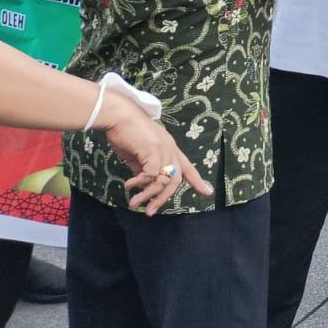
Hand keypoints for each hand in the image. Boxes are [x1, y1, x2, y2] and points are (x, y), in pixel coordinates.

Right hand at [105, 101, 212, 216]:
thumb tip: (143, 183)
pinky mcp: (153, 150)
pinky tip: (129, 185)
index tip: (208, 192)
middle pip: (176, 180)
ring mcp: (164, 149)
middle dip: (164, 198)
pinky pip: (151, 175)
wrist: (119, 116)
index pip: (187, 167)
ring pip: (164, 180)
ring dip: (148, 195)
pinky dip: (140, 183)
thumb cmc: (127, 133)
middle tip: (151, 211)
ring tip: (135, 203)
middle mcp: (171, 149)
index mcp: (171, 149)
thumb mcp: (138, 155)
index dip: (197, 180)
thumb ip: (144, 168)